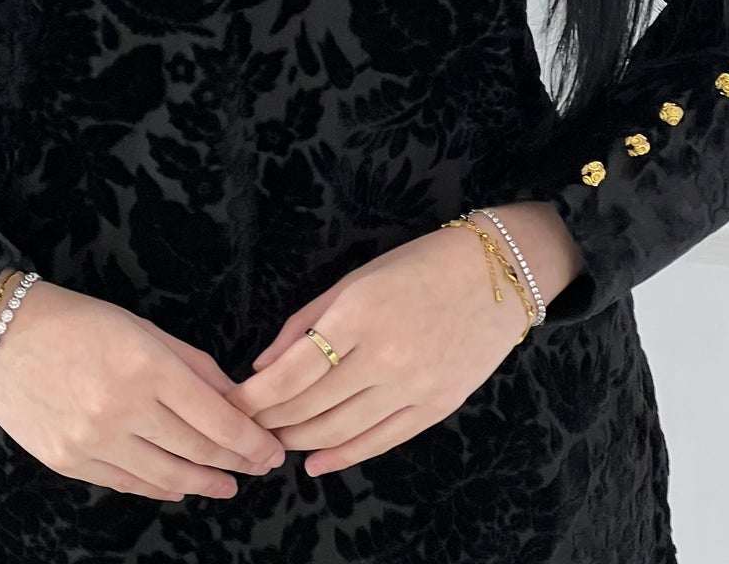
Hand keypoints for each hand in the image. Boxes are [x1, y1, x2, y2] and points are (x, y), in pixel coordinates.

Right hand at [0, 280, 287, 500]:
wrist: (2, 338)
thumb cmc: (77, 321)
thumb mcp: (141, 328)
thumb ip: (191, 365)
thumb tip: (234, 398)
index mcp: (146, 367)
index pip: (214, 417)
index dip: (249, 439)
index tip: (271, 450)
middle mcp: (122, 409)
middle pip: (196, 449)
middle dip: (235, 462)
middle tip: (260, 466)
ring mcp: (94, 441)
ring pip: (166, 476)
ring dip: (204, 483)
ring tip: (227, 485)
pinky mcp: (70, 463)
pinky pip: (128, 484)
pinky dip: (160, 488)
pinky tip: (180, 486)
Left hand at [221, 225, 534, 477]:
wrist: (496, 274)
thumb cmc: (418, 265)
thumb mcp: (355, 279)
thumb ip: (306, 323)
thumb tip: (264, 368)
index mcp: (359, 314)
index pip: (292, 372)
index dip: (255, 396)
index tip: (232, 403)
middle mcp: (386, 355)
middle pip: (312, 406)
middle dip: (271, 420)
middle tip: (246, 424)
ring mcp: (414, 386)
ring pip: (341, 430)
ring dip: (300, 440)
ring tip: (275, 440)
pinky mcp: (437, 407)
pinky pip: (380, 442)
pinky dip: (343, 457)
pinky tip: (316, 463)